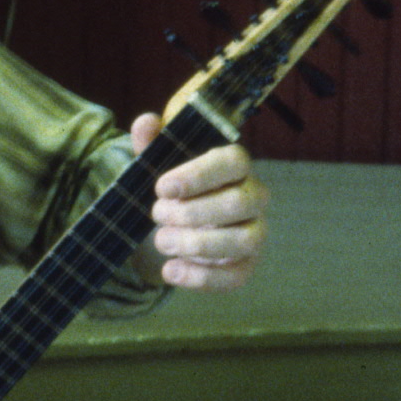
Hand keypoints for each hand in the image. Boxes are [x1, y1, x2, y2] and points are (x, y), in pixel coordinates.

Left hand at [130, 111, 267, 290]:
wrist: (173, 228)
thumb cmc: (173, 191)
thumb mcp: (158, 165)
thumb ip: (152, 144)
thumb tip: (146, 122)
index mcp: (234, 166)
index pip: (233, 161)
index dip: (199, 174)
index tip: (162, 187)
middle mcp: (253, 198)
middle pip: (239, 203)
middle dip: (192, 212)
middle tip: (156, 214)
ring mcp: (254, 234)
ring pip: (243, 241)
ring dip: (197, 243)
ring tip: (162, 241)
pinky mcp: (245, 266)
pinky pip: (235, 277)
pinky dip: (201, 278)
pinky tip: (170, 270)